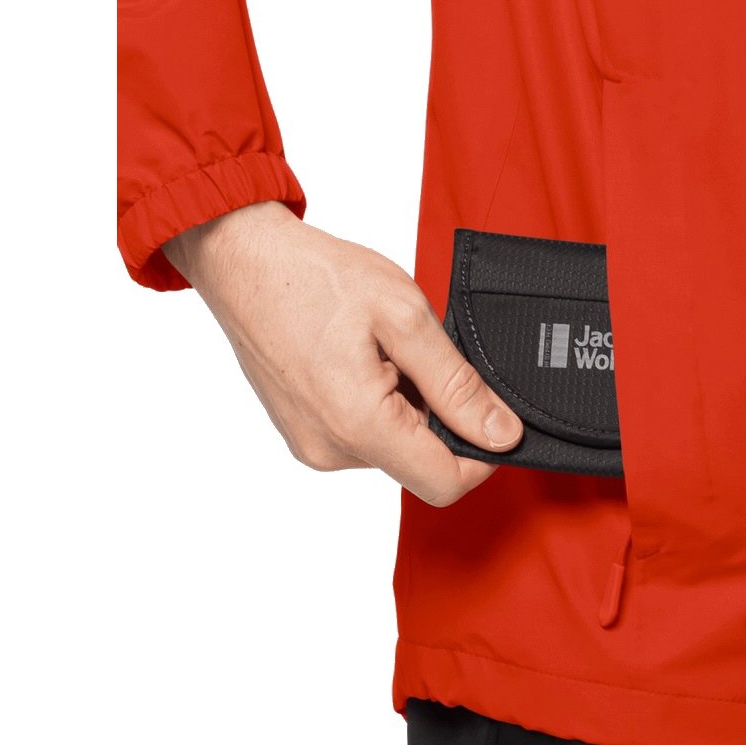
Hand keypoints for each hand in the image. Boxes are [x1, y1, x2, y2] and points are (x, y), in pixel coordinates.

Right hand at [161, 201, 523, 505]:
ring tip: (379, 347)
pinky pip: (361, 433)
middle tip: (414, 350)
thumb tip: (502, 435)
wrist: (243, 261)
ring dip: (405, 403)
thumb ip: (458, 385)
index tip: (489, 411)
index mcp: (360, 426)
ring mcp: (312, 445)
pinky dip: (377, 402)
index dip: (483, 454)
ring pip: (392, 445)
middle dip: (437, 413)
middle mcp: (331, 451)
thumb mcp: (405, 317)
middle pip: (419, 461)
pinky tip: (358, 356)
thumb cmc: (314, 276)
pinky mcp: (302, 434)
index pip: (445, 483)